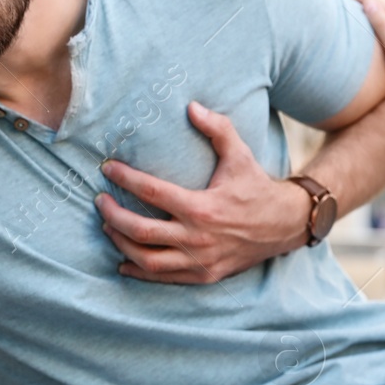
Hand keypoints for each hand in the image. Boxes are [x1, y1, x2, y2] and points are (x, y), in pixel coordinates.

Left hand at [96, 101, 307, 281]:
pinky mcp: (204, 275)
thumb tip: (191, 106)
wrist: (284, 225)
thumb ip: (217, 129)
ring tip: (108, 227)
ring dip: (121, 243)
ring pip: (147, 259)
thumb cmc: (257, 187)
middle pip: (140, 231)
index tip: (107, 168)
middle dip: (112, 215)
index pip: (151, 192)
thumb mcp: (240, 155)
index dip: (124, 178)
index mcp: (202, 207)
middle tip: (100, 201)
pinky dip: (139, 271)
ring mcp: (200, 260)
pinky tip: (123, 260)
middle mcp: (198, 238)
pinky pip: (163, 278)